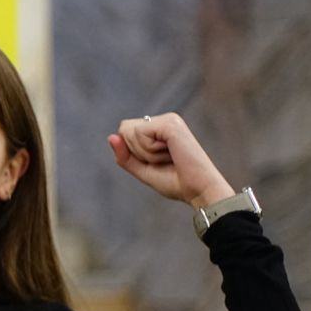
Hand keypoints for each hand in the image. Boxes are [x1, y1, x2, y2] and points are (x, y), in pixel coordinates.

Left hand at [109, 114, 234, 208]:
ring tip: (169, 158)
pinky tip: (170, 154)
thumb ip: (124, 156)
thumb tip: (111, 136)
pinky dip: (149, 151)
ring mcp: (169, 120)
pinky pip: (139, 134)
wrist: (200, 191)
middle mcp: (165, 119)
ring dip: (145, 153)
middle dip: (136, 152)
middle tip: (163, 161)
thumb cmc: (176, 182)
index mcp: (160, 128)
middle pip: (124, 129)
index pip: (125, 131)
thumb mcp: (143, 170)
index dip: (132, 152)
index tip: (157, 162)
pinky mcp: (170, 124)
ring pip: (129, 131)